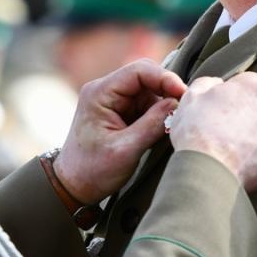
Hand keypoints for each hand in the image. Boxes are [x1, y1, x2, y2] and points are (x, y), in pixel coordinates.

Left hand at [55, 59, 186, 201]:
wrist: (73, 185)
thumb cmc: (92, 170)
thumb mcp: (126, 150)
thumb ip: (153, 125)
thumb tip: (178, 104)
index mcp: (100, 93)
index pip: (139, 70)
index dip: (165, 78)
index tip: (184, 94)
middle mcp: (105, 90)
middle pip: (147, 78)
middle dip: (167, 93)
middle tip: (183, 112)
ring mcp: (113, 100)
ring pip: (149, 93)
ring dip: (162, 108)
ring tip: (169, 128)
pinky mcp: (120, 111)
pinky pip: (146, 105)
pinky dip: (157, 116)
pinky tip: (160, 131)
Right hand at [168, 73, 256, 190]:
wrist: (206, 171)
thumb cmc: (197, 131)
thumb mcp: (192, 95)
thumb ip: (207, 82)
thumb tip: (214, 84)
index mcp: (254, 87)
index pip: (245, 83)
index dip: (228, 94)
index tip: (216, 106)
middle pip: (256, 108)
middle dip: (240, 115)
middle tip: (218, 127)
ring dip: (246, 137)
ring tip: (223, 147)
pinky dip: (250, 158)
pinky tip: (232, 161)